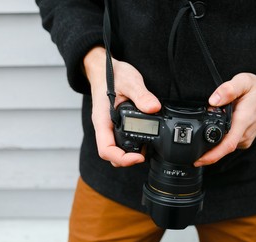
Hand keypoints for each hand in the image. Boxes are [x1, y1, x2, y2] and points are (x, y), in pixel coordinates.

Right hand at [83, 47, 160, 166]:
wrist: (103, 68)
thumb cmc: (112, 74)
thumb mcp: (130, 81)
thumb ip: (141, 95)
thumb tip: (153, 108)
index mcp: (102, 120)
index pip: (106, 149)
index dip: (122, 158)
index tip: (138, 157)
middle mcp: (104, 126)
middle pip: (110, 154)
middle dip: (126, 159)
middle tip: (144, 155)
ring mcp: (108, 126)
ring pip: (115, 149)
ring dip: (128, 153)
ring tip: (145, 149)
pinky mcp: (114, 124)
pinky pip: (119, 140)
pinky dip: (130, 145)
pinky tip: (143, 140)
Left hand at [194, 73, 255, 166]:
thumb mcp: (244, 82)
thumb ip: (228, 89)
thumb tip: (213, 100)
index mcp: (243, 122)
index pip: (227, 145)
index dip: (211, 156)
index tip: (197, 160)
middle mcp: (244, 134)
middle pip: (222, 150)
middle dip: (205, 153)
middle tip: (190, 148)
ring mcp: (245, 138)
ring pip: (225, 147)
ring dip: (212, 146)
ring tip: (199, 139)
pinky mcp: (244, 139)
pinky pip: (229, 144)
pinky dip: (219, 142)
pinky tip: (212, 134)